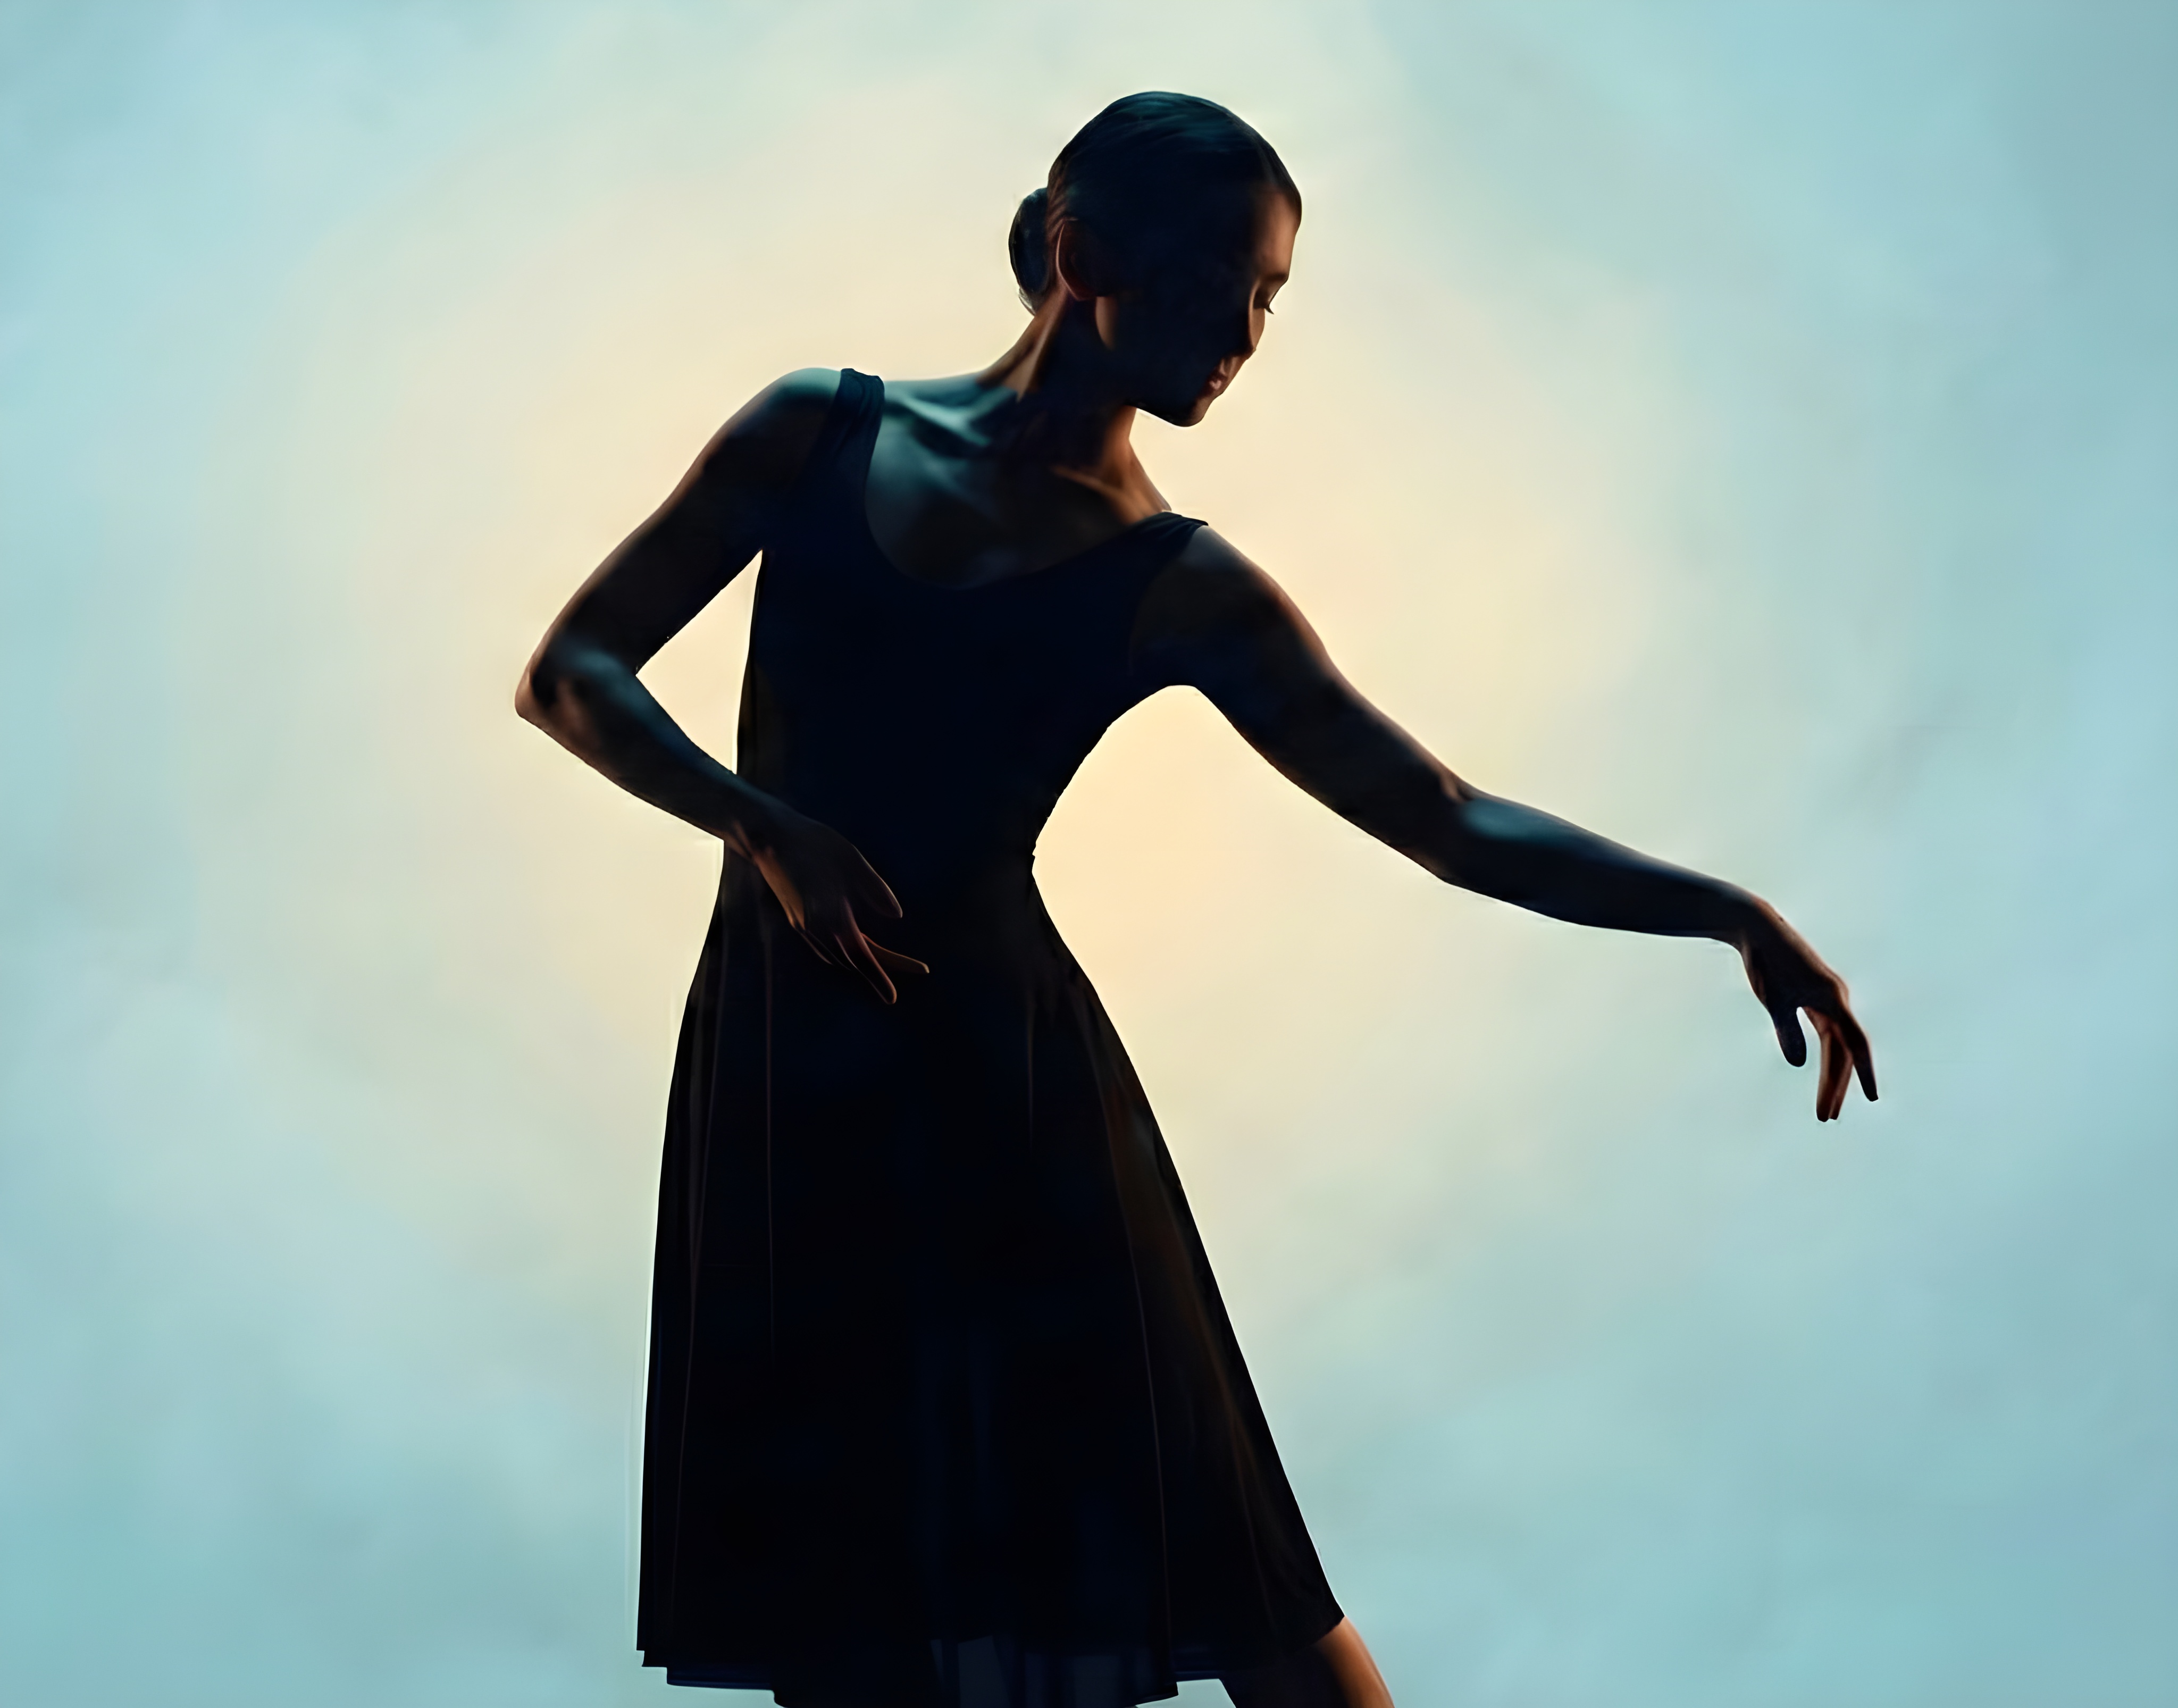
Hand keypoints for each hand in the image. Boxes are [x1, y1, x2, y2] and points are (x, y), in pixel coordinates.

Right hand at [738, 805, 928, 1002]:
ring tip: (891, 960)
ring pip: (836, 956)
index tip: (894, 998)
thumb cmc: (812, 842)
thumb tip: (897, 914)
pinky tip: (855, 944)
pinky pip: (824, 946)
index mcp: (832, 916)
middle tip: (916, 968)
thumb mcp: (851, 859)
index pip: (863, 956)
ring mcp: (803, 925)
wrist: (767, 836)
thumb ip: (875, 888)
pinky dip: (844, 951)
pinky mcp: (796, 919)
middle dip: (882, 968)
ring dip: (863, 962)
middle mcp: (816, 928)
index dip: (881, 976)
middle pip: (853, 961)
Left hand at [1734, 901, 1876, 1121]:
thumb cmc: (1766, 961)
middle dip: (1837, 1085)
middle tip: (1827, 1116)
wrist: (1758, 929)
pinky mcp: (1813, 998)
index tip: (1871, 1098)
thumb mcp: (1773, 1000)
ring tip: (1824, 1105)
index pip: (1855, 1044)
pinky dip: (1824, 1055)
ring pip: (1834, 1045)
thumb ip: (1786, 1031)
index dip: (1864, 1072)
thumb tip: (1798, 1065)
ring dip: (1830, 1074)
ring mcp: (1826, 1000)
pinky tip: (1820, 1073)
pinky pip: (1826, 1034)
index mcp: (1833, 1000)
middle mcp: (1836, 1000)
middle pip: (1843, 1051)